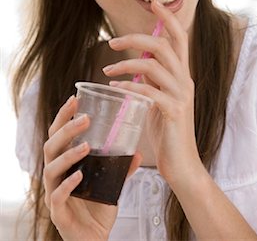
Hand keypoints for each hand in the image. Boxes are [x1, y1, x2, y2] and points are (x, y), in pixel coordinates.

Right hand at [43, 96, 141, 240]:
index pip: (59, 134)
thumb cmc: (98, 208)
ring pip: (51, 168)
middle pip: (51, 145)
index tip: (75, 98)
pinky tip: (79, 176)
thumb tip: (138, 151)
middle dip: (66, 129)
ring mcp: (54, 193)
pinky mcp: (58, 213)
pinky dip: (67, 185)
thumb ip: (121, 167)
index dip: (64, 116)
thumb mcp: (110, 183)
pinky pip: (57, 197)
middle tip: (85, 118)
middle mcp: (56, 175)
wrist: (95, 240)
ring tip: (86, 146)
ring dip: (68, 155)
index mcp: (65, 164)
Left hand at [103, 0, 201, 185]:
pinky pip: (149, 92)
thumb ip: (152, 81)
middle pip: (163, 45)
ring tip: (107, 72)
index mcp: (182, 74)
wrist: (182, 163)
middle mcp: (185, 80)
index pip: (179, 38)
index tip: (155, 3)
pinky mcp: (174, 111)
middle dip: (135, 38)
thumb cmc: (168, 130)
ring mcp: (181, 95)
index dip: (168, 19)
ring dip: (126, 64)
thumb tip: (135, 65)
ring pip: (154, 65)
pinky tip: (114, 89)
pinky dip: (129, 87)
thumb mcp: (160, 99)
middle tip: (111, 42)